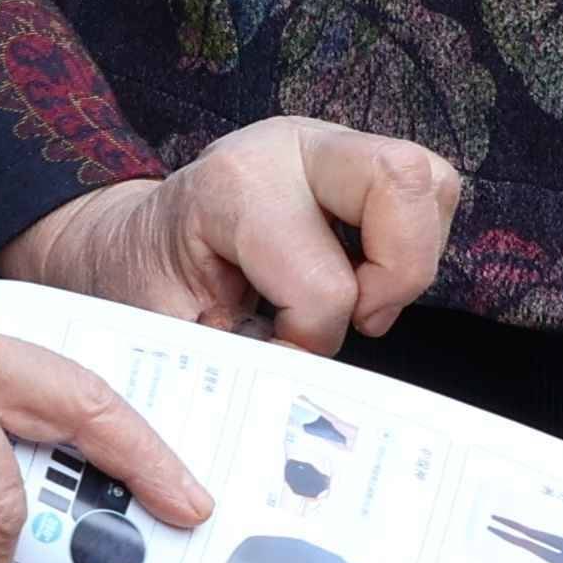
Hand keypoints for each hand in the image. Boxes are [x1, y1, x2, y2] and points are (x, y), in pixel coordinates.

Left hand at [0, 119, 467, 351]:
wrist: (133, 242)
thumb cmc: (150, 288)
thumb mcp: (166, 334)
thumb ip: (223, 371)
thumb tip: (284, 419)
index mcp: (232, 190)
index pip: (323, 283)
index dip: (310, 341)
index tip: (276, 354)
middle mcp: (287, 148)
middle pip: (399, 177)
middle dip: (397, 274)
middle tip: (358, 320)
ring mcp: (328, 142)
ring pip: (428, 182)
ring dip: (410, 258)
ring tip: (359, 297)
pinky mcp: (356, 154)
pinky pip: (428, 187)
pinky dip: (414, 242)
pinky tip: (364, 274)